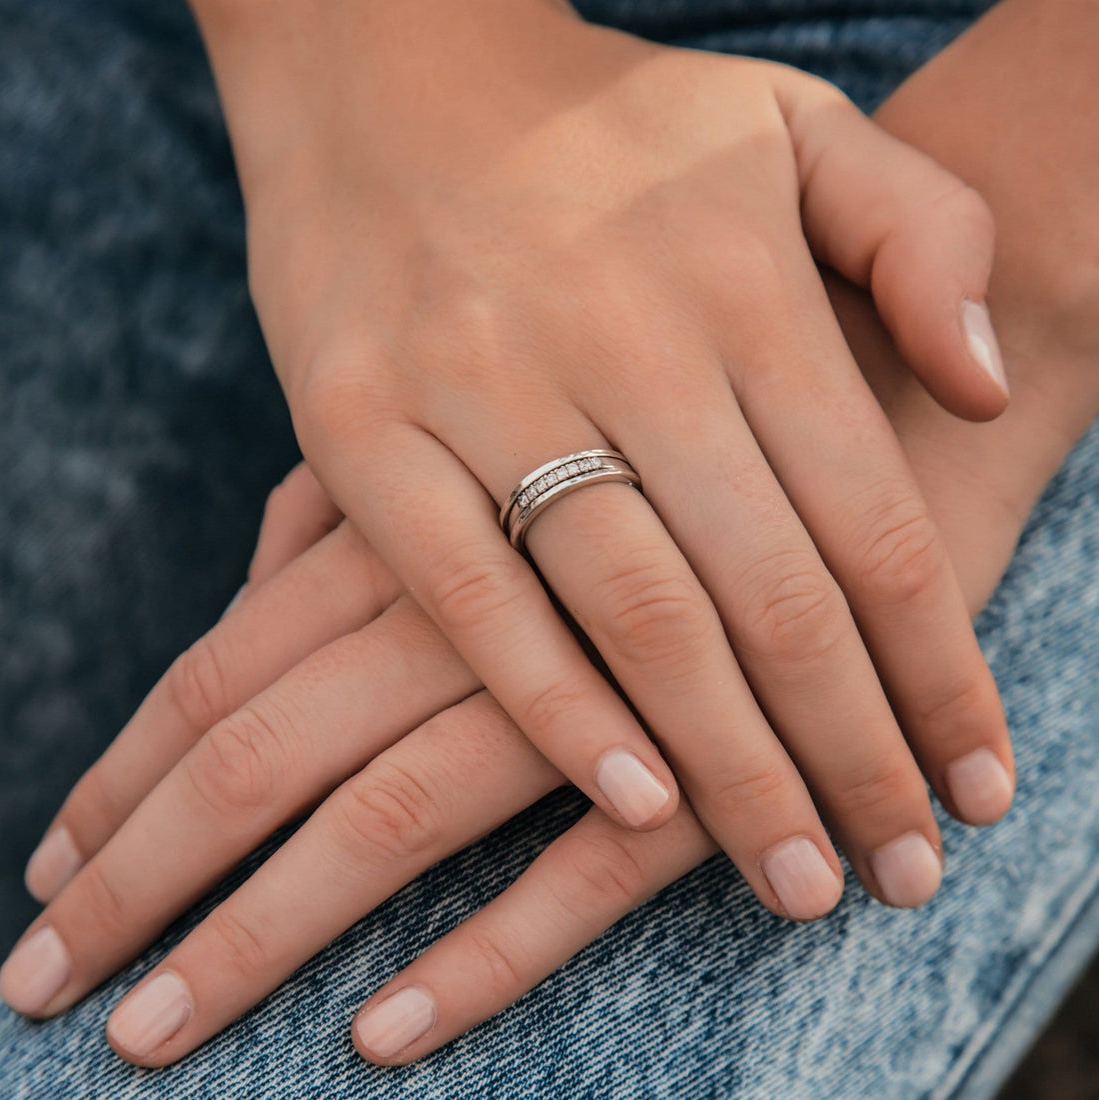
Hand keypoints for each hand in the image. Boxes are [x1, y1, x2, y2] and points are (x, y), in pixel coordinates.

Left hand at [0, 303, 1030, 1066]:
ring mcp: (580, 675)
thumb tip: (263, 563)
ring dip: (264, 938)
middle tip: (47, 995)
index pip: (223, 670)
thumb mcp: (493, 420)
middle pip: (261, 755)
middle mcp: (467, 598)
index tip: (55, 874)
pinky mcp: (702, 743)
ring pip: (384, 817)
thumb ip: (378, 489)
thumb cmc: (669, 390)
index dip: (126, 778)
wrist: (873, 374)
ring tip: (155, 1037)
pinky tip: (389, 1031)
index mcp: (412, 518)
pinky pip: (578, 868)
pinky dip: (485, 949)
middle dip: (146, 880)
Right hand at [195, 0, 1011, 900]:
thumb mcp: (787, 123)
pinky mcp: (358, 427)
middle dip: (852, 759)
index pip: (875, 520)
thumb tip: (982, 382)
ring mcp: (481, 382)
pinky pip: (469, 597)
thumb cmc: (602, 118)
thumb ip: (920, 232)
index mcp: (741, 277)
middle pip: (773, 595)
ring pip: (638, 615)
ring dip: (730, 769)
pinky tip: (631, 807)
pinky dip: (554, 710)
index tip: (978, 787)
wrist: (384, 57)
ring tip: (794, 883)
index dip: (942, 673)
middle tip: (899, 880)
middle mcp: (625, 335)